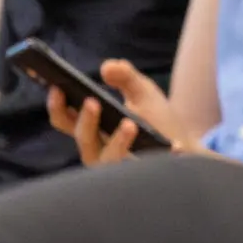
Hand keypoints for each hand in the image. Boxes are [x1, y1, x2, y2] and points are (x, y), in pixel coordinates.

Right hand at [46, 60, 200, 165]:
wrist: (186, 146)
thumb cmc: (157, 119)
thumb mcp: (143, 92)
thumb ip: (126, 77)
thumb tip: (108, 66)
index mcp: (92, 127)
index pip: (64, 119)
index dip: (56, 105)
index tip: (57, 87)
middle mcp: (97, 148)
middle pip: (81, 138)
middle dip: (85, 121)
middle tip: (92, 102)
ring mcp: (117, 165)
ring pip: (106, 159)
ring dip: (117, 142)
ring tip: (129, 124)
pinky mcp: (139, 176)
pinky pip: (141, 170)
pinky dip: (157, 157)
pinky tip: (174, 147)